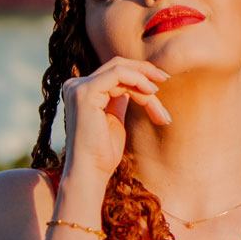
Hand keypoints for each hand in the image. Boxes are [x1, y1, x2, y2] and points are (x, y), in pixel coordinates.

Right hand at [62, 57, 170, 182]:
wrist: (91, 172)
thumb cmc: (103, 155)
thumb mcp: (115, 121)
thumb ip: (119, 100)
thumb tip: (134, 87)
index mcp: (82, 92)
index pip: (114, 74)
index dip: (138, 77)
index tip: (158, 90)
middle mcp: (75, 86)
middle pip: (116, 66)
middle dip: (143, 71)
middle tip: (165, 78)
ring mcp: (78, 88)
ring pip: (120, 70)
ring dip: (144, 82)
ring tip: (158, 96)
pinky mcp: (85, 92)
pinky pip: (117, 74)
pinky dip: (137, 79)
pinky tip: (150, 92)